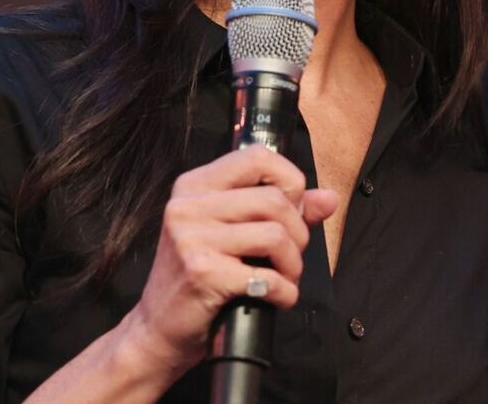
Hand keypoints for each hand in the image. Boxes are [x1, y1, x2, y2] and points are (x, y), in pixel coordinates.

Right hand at [118, 145, 339, 374]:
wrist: (159, 330)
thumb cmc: (199, 278)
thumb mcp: (234, 234)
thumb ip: (283, 211)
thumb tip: (328, 198)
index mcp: (195, 185)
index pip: (257, 157)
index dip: (289, 181)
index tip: (292, 212)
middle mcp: (188, 205)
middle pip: (274, 200)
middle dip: (298, 234)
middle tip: (289, 259)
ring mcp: (191, 237)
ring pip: (276, 235)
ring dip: (293, 266)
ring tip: (283, 279)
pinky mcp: (202, 272)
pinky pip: (268, 276)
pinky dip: (284, 292)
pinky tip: (275, 299)